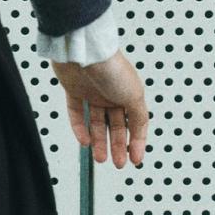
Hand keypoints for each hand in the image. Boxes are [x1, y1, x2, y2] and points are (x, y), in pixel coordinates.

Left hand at [50, 48, 147, 167]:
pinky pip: (77, 114)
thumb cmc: (112, 68)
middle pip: (115, 125)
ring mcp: (92, 92)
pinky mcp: (74, 91)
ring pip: (96, 123)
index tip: (135, 158)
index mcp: (129, 93)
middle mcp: (112, 93)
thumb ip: (139, 118)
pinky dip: (81, 129)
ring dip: (99, 142)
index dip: (136, 142)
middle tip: (118, 163)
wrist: (84, 51)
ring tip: (101, 158)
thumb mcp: (135, 96)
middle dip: (117, 146)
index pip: (135, 122)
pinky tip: (85, 142)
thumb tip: (140, 136)